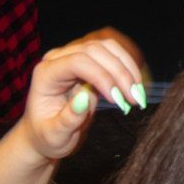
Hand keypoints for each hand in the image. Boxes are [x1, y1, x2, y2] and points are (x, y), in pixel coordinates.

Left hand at [18, 34, 147, 162]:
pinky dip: (127, 68)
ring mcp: (74, 56)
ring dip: (127, 68)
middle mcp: (58, 59)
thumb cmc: (47, 135)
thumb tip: (84, 98)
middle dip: (119, 73)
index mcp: (46, 74)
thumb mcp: (55, 135)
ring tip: (137, 93)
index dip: (101, 76)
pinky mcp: (89, 60)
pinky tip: (135, 87)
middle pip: (94, 50)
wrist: (46, 132)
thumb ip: (68, 118)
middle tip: (134, 98)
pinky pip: (112, 54)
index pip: (77, 62)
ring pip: (107, 47)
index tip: (116, 100)